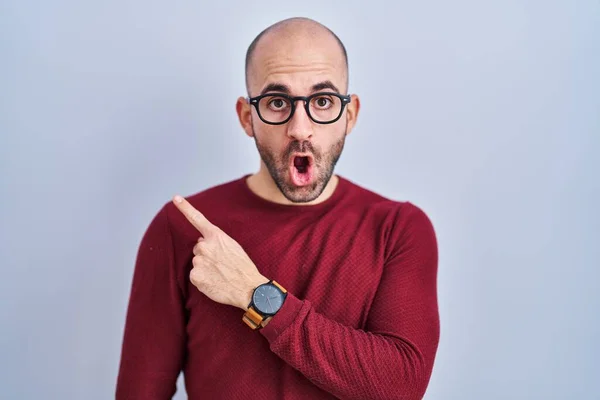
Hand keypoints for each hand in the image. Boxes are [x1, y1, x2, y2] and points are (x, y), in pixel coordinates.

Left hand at [172, 195, 268, 309]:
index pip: (197, 219)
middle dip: (206, 254)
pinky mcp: (194, 276)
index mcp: (216, 236)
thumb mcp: (233, 247)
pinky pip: (195, 275)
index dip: (185, 208)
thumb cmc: (243, 267)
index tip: (175, 198)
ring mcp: (198, 261)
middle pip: (198, 247)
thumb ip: (216, 241)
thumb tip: (200, 242)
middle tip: (221, 263)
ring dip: (205, 267)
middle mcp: (204, 246)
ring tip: (220, 274)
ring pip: (197, 262)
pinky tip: (214, 281)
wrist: (248, 288)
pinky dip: (203, 279)